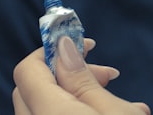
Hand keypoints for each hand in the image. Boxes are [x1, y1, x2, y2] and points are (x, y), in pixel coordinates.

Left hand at [12, 37, 149, 114]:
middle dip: (68, 75)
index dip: (53, 51)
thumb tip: (62, 46)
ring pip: (46, 108)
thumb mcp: (116, 114)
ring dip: (78, 97)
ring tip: (125, 105)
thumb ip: (83, 80)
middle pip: (34, 89)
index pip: (27, 69)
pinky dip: (74, 114)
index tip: (87, 45)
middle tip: (108, 75)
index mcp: (46, 112)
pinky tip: (114, 114)